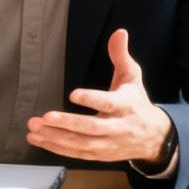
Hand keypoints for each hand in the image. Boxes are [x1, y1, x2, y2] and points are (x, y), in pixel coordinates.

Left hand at [26, 29, 172, 163]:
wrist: (154, 137)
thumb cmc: (137, 102)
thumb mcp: (132, 77)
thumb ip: (121, 55)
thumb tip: (119, 32)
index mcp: (125, 105)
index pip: (108, 103)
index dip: (92, 99)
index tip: (73, 94)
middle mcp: (117, 127)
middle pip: (91, 127)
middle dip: (67, 123)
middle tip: (44, 117)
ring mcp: (108, 144)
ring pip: (81, 144)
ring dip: (56, 137)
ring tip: (34, 128)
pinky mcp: (99, 155)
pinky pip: (76, 154)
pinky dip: (56, 148)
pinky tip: (39, 139)